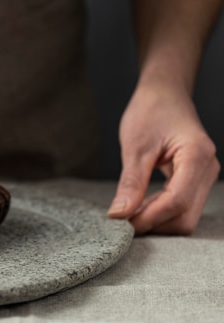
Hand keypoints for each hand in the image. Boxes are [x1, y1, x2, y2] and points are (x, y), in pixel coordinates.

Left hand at [107, 82, 219, 234]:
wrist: (164, 93)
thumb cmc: (151, 111)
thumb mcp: (135, 146)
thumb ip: (130, 183)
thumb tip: (120, 215)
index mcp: (196, 157)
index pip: (176, 201)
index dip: (148, 218)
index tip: (122, 224)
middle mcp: (207, 169)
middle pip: (185, 216)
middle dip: (153, 223)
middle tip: (121, 221)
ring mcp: (204, 176)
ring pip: (185, 216)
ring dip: (156, 220)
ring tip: (127, 213)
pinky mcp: (195, 180)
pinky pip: (182, 206)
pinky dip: (159, 212)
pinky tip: (138, 207)